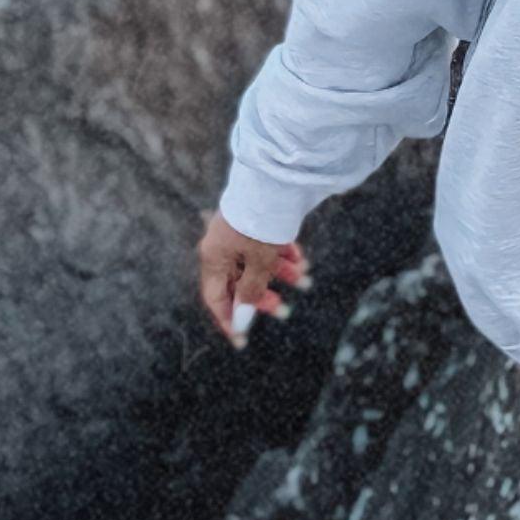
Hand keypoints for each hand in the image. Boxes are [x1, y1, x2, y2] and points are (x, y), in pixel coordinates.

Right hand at [196, 209, 312, 348]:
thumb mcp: (258, 261)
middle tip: (284, 310)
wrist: (275, 178)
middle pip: (239, 281)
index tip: (242, 341)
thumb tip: (242, 320)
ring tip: (306, 279)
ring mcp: (240, 233)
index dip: (228, 319)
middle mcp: (223, 246)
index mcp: (214, 257)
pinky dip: (283, 255)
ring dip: (280, 273)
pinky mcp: (257, 221)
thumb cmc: (261, 223)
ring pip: (258, 262)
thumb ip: (250, 291)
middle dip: (263, 295)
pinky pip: (267, 246)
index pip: (215, 298)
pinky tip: (302, 261)